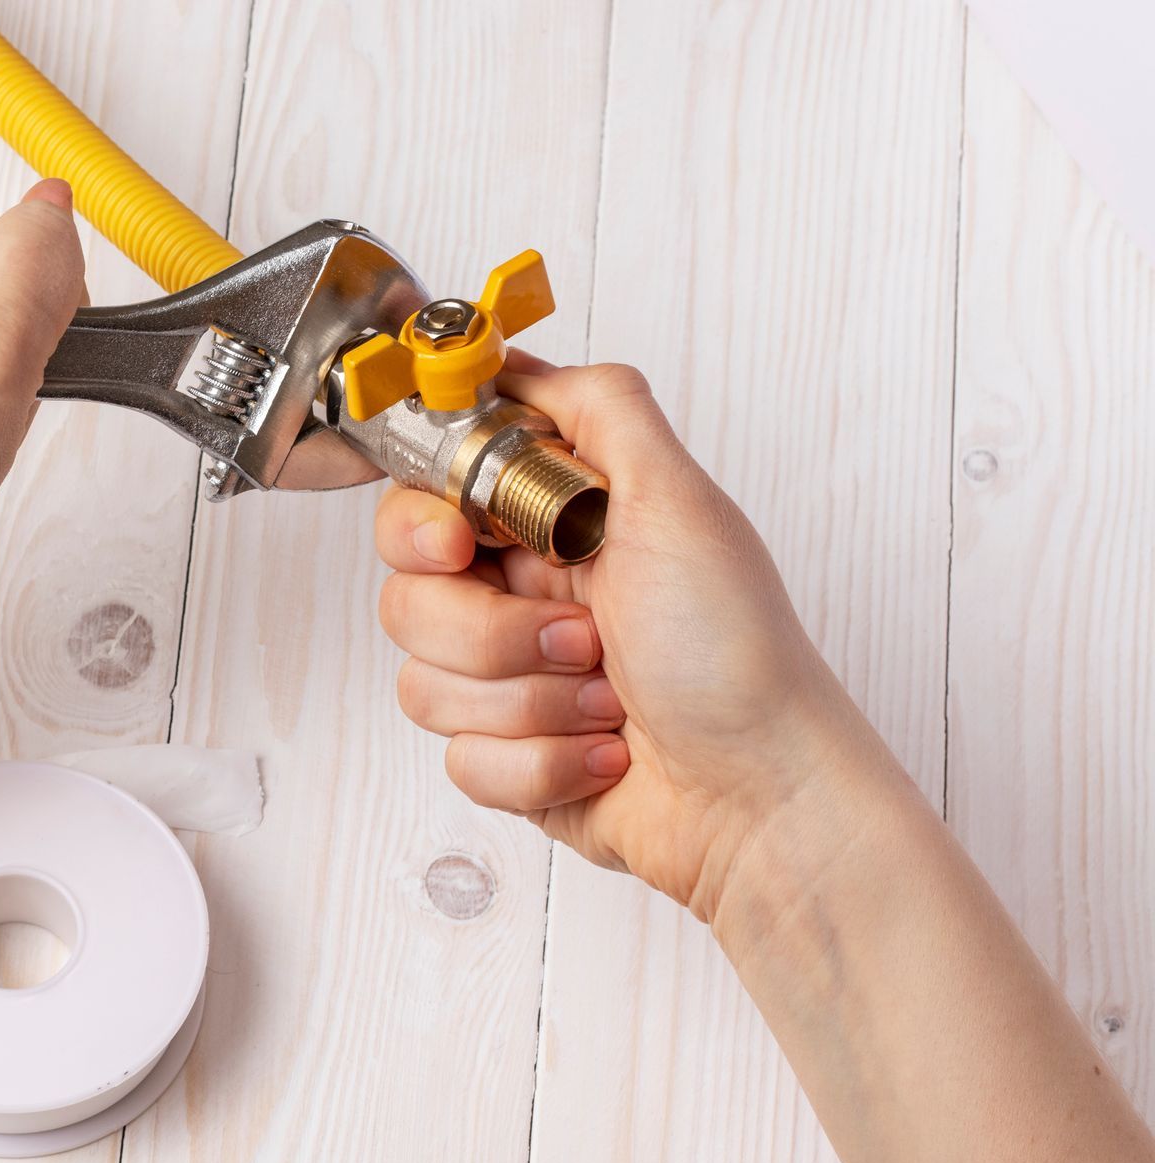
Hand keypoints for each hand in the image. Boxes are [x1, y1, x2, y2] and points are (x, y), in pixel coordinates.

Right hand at [375, 354, 892, 917]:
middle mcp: (522, 596)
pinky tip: (604, 755)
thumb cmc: (734, 655)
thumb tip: (519, 362)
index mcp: (552, 527)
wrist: (759, 796)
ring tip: (606, 702)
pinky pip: (460, 758)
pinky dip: (539, 763)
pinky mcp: (509, 757)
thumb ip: (603, 411)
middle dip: (491, 631)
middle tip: (580, 636)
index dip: (422, 524)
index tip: (456, 543)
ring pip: (424, 683)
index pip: (424, 501)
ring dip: (529, 702)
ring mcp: (511, 681)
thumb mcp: (680, 503)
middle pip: (407, 596)